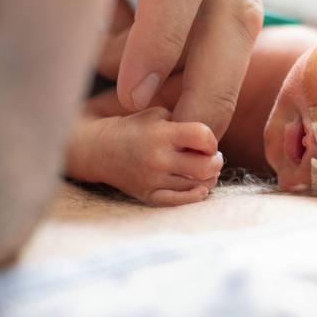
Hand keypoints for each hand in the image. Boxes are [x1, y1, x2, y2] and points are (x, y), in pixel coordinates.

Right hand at [100, 107, 222, 205]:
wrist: (101, 149)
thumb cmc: (137, 129)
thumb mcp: (159, 116)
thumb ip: (185, 126)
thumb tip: (212, 145)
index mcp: (161, 134)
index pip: (202, 137)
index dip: (211, 140)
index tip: (206, 142)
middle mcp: (157, 159)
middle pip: (205, 167)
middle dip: (216, 162)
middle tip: (214, 158)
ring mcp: (152, 180)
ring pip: (197, 186)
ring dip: (208, 178)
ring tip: (204, 169)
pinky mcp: (148, 195)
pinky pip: (178, 201)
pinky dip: (194, 196)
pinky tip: (201, 189)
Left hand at [112, 0, 271, 140]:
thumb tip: (110, 37)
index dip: (161, 37)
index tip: (134, 95)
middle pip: (236, 7)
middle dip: (211, 84)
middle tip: (186, 137)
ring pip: (249, 19)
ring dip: (217, 77)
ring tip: (183, 116)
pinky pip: (245, 18)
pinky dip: (215, 55)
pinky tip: (186, 72)